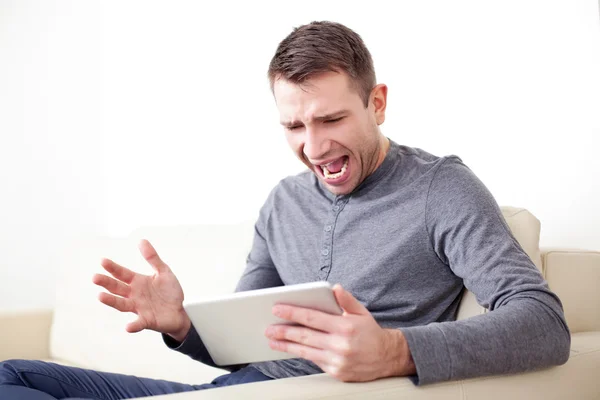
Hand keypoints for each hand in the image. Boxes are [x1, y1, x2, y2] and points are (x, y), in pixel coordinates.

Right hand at [93, 239, 190, 341]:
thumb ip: (152, 258)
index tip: (102, 261)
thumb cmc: (169, 292)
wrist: (179, 311)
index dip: (113, 268)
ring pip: (122, 304)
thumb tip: (141, 240)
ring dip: (111, 301)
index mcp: (137, 282)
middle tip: (95, 277)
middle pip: (117, 288)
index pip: (122, 274)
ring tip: (100, 296)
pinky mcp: (147, 320)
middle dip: (106, 283)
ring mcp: (139, 308)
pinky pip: (139, 323)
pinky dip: (133, 325)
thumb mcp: (163, 271)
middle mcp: (134, 295)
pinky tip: (128, 326)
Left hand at [265, 284, 415, 381]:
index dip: (292, 312)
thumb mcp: (361, 312)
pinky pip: (314, 361)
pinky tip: (291, 349)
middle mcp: (340, 345)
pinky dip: (301, 354)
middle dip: (283, 331)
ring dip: (286, 345)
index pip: (312, 318)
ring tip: (273, 340)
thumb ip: (346, 300)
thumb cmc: (371, 332)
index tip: (277, 309)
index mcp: (345, 327)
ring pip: (305, 351)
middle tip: (268, 328)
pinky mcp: (336, 372)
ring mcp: (337, 361)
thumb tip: (334, 288)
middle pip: (304, 336)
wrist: (387, 358)